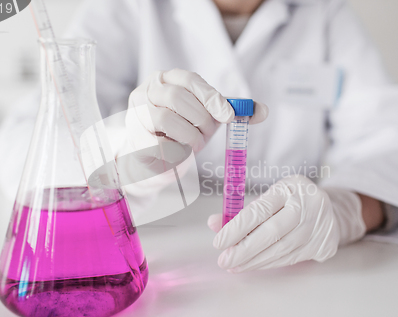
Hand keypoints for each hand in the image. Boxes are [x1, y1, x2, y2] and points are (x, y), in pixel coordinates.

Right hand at [126, 68, 267, 153]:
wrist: (151, 157)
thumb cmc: (179, 130)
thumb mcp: (206, 116)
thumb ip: (230, 111)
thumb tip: (263, 110)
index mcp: (165, 79)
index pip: (189, 80)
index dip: (212, 98)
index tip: (229, 116)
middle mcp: (146, 91)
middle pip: (177, 98)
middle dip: (201, 119)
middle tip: (208, 134)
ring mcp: (136, 114)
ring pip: (166, 120)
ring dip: (190, 136)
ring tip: (194, 144)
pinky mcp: (133, 140)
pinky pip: (158, 144)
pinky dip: (176, 151)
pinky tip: (179, 152)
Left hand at [208, 175, 365, 272]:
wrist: (331, 209)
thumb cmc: (291, 200)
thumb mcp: (269, 196)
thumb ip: (242, 210)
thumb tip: (214, 223)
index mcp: (290, 188)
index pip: (260, 210)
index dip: (237, 228)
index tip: (219, 241)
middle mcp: (307, 206)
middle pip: (272, 233)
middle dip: (244, 250)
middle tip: (224, 261)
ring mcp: (318, 226)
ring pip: (281, 250)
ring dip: (254, 261)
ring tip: (234, 265)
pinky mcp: (324, 245)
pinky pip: (290, 259)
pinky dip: (269, 263)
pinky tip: (252, 265)